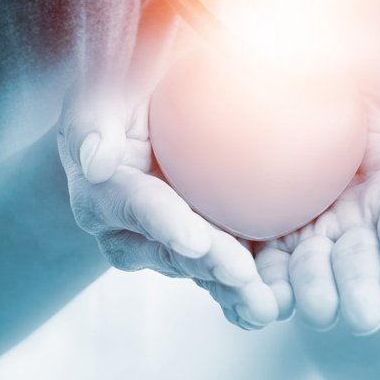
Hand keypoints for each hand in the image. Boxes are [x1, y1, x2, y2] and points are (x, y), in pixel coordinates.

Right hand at [60, 0, 284, 328]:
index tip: (194, 238)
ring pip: (197, 270)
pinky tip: (283, 304)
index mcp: (104, 183)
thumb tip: (97, 157)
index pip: (134, 202)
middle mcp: (125, 227)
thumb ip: (105, 107)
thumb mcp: (116, 76)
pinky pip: (223, 273)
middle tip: (242, 273)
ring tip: (266, 304)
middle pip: (169, 249)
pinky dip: (247, 291)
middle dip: (203, 266)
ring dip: (229, 290)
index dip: (162, 223)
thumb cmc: (136, 80)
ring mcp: (160, 246)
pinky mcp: (197, 253)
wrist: (145, 114)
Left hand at [257, 102, 379, 334]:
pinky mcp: (270, 235)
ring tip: (317, 308)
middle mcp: (357, 225)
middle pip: (361, 264)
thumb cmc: (365, 90)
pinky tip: (262, 301)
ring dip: (315, 294)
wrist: (301, 78)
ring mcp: (313, 233)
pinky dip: (265, 287)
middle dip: (362, 291)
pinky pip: (266, 266)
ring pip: (313, 272)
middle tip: (363, 315)